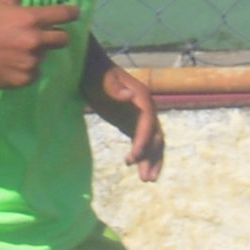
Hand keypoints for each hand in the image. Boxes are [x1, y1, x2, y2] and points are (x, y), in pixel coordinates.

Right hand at [0, 0, 68, 90]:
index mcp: (31, 19)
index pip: (64, 15)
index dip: (71, 13)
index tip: (73, 13)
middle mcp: (35, 42)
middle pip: (62, 39)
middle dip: (56, 34)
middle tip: (40, 32)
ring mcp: (30, 63)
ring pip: (46, 56)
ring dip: (37, 51)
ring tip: (16, 46)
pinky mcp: (24, 79)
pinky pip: (34, 72)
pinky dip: (27, 67)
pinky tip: (11, 60)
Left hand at [94, 56, 164, 178]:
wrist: (93, 70)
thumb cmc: (96, 75)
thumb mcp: (103, 81)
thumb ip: (116, 89)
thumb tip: (131, 97)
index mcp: (142, 99)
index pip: (147, 124)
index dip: (142, 141)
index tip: (132, 158)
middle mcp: (147, 109)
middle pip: (156, 137)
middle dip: (151, 157)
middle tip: (145, 178)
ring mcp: (141, 117)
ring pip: (153, 142)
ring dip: (151, 160)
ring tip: (146, 179)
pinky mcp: (132, 123)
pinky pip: (142, 142)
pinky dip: (142, 155)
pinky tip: (138, 167)